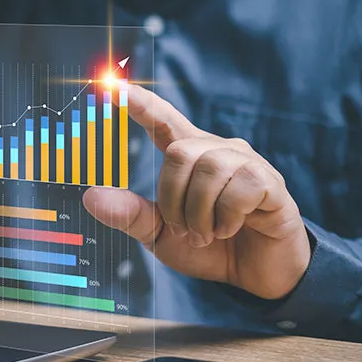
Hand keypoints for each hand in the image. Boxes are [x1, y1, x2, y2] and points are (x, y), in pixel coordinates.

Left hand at [83, 84, 310, 298]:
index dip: (141, 105)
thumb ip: (130, 215)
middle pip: (179, 153)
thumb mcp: (161, 235)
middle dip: (173, 199)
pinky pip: (240, 187)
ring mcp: (247, 163)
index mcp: (190, 159)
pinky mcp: (271, 182)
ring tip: (207, 234)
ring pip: (207, 170)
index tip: (115, 86)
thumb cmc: (209, 248)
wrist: (255, 274)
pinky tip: (232, 229)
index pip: (163, 123)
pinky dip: (226, 218)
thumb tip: (90, 196)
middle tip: (185, 230)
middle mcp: (218, 151)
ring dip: (199, 213)